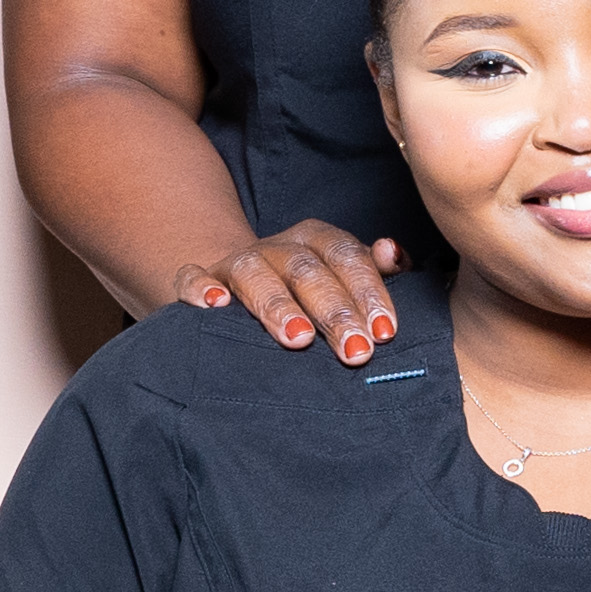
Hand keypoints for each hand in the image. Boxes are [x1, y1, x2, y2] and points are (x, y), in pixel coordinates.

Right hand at [183, 218, 404, 355]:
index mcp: (316, 240)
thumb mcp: (341, 277)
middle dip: (334, 311)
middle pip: (308, 270)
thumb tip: (396, 256)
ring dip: (278, 305)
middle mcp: (278, 247)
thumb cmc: (303, 292)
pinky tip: (215, 306)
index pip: (347, 257)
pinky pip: (194, 277)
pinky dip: (201, 289)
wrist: (237, 286)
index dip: (368, 292)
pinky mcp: (201, 280)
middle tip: (355, 351)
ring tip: (298, 338)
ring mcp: (236, 262)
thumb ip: (372, 271)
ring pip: (255, 274)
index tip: (384, 332)